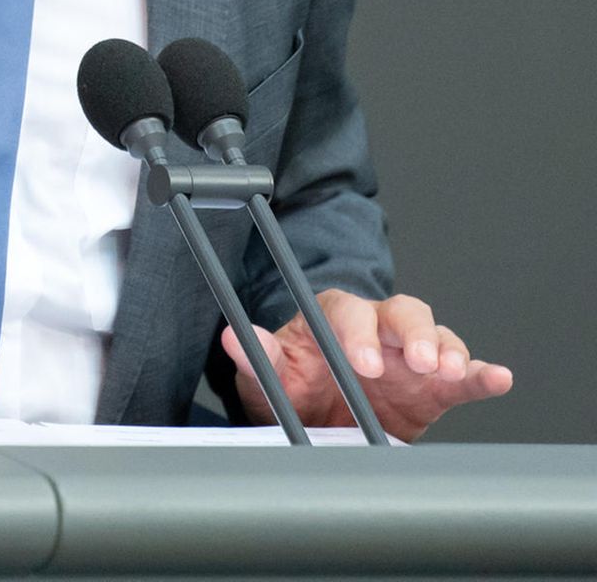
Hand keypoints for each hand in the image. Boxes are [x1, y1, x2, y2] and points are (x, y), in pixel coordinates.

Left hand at [223, 289, 512, 440]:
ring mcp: (408, 355)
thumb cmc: (294, 386)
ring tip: (452, 372)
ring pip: (435, 334)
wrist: (316, 417)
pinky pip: (463, 373)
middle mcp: (376, 329)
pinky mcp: (434, 387)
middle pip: (401, 312)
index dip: (357, 333)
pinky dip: (482, 374)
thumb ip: (258, 358)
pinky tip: (498, 378)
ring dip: (447, 350)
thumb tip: (232, 337)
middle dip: (412, 334)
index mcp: (333, 318)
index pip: (347, 312)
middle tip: (418, 363)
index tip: (361, 362)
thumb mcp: (271, 377)